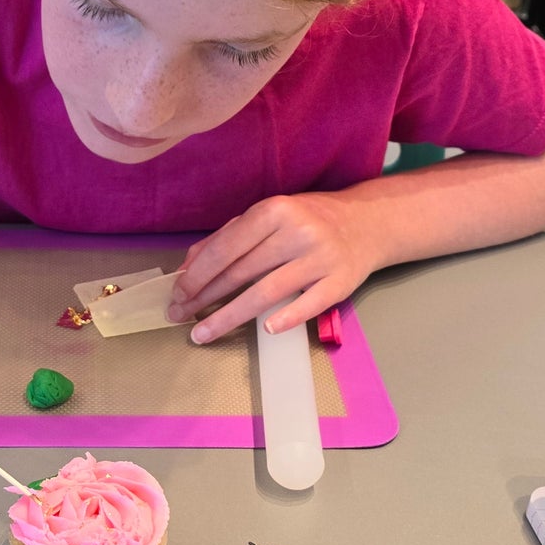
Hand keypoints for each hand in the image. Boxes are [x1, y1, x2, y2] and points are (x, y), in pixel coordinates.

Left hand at [167, 193, 378, 342]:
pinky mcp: (340, 283)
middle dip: (204, 297)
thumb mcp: (267, 217)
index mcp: (275, 211)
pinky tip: (264, 330)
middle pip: (241, 272)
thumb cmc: (307, 221)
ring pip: (266, 293)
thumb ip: (227, 238)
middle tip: (179, 316)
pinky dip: (286, 318)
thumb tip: (187, 267)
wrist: (367, 223)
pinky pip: (308, 305)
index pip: (226, 247)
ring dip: (229, 317)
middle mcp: (297, 232)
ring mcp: (320, 258)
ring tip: (202, 334)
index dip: (197, 274)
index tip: (177, 294)